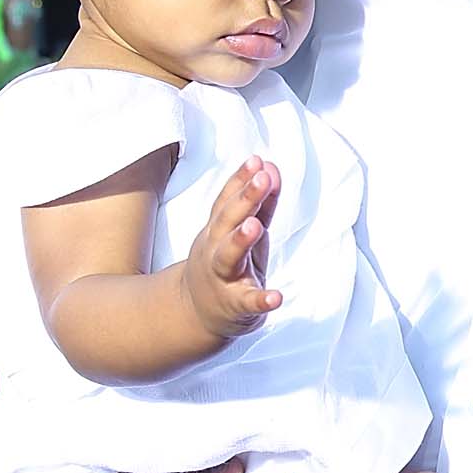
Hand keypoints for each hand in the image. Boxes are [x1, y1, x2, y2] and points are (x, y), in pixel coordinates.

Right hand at [184, 158, 281, 345]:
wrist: (196, 312)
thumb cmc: (225, 264)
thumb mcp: (240, 231)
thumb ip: (259, 202)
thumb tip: (270, 167)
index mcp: (217, 230)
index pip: (228, 200)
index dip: (241, 180)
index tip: (257, 160)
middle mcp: (215, 250)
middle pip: (226, 221)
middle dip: (244, 199)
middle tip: (262, 179)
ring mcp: (223, 277)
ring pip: (227, 257)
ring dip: (240, 240)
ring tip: (255, 226)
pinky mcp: (235, 305)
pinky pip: (247, 302)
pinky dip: (261, 299)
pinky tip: (276, 296)